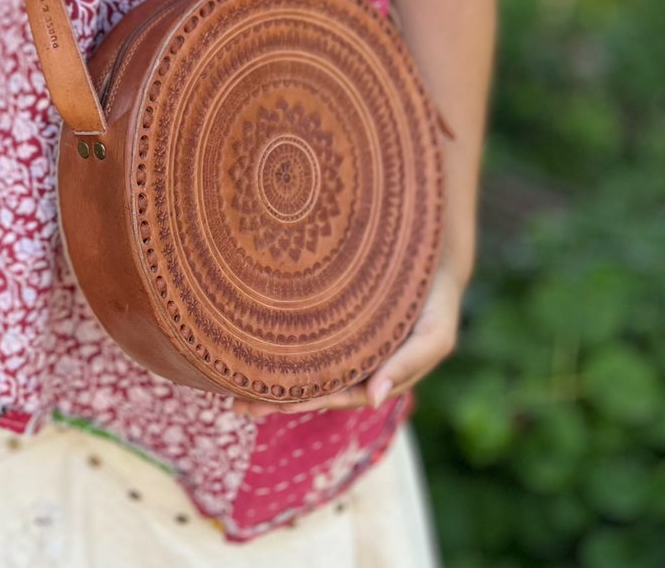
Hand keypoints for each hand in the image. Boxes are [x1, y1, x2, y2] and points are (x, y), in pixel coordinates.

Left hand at [232, 249, 467, 419]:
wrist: (432, 258)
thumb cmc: (433, 301)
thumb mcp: (434, 335)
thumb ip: (407, 365)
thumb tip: (373, 398)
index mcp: (375, 374)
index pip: (333, 394)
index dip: (303, 400)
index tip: (273, 403)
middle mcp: (354, 363)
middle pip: (310, 386)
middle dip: (276, 399)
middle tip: (236, 405)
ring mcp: (342, 344)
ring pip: (302, 366)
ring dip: (270, 378)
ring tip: (231, 388)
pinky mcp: (332, 319)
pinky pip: (302, 339)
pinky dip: (278, 348)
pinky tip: (248, 348)